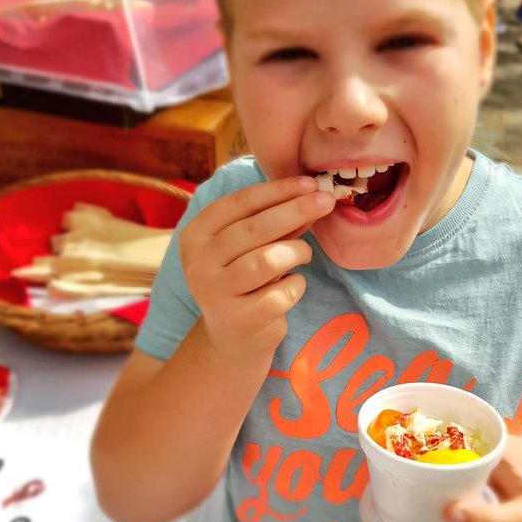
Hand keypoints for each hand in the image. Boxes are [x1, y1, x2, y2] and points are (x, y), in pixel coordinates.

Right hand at [178, 176, 334, 358]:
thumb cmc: (246, 281)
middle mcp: (199, 263)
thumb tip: (313, 193)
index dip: (277, 190)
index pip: (239, 203)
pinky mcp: (241, 319)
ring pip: (268, 260)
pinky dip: (296, 285)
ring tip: (303, 254)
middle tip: (326, 201)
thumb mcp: (252, 247)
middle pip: (255, 228)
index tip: (309, 182)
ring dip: (297, 251)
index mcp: (196, 235)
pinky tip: (291, 286)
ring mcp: (216, 293)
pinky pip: (282, 292)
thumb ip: (276, 222)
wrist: (233, 339)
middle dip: (296, 210)